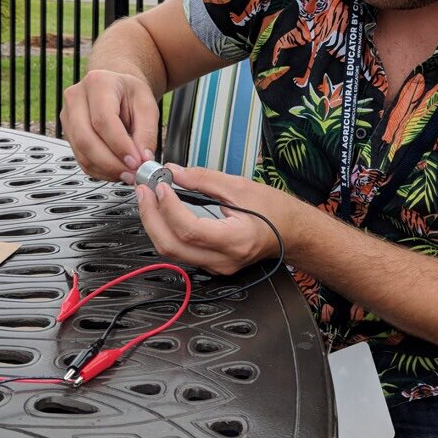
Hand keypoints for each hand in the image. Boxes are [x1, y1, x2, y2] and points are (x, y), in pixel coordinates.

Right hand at [60, 69, 159, 181]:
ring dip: (105, 169)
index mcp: (98, 83)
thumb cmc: (130, 93)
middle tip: (132, 173)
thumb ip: (147, 132)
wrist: (117, 88)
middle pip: (85, 138)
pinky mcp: (68, 133)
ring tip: (128, 173)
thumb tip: (143, 158)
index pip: (103, 120)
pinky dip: (99, 170)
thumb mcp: (147, 106)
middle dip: (110, 162)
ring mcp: (67, 116)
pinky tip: (116, 170)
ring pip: (81, 152)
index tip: (136, 161)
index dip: (119, 145)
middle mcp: (76, 97)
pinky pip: (80, 158)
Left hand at [136, 164, 295, 275]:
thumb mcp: (240, 187)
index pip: (189, 229)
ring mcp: (215, 266)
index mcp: (234, 240)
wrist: (293, 233)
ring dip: (154, 223)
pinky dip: (165, 229)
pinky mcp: (210, 264)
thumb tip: (174, 172)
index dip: (168, 207)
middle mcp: (222, 260)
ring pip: (171, 251)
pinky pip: (180, 251)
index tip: (160, 185)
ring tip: (148, 197)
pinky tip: (161, 211)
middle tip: (144, 190)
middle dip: (151, 216)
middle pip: (171, 246)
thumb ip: (204, 180)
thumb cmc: (275, 211)